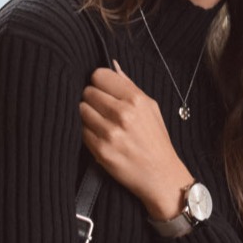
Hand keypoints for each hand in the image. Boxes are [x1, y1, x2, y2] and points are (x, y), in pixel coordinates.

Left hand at [79, 59, 191, 219]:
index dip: (100, 83)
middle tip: (102, 111)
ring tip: (101, 125)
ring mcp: (110, 133)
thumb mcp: (151, 109)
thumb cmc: (156, 142)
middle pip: (87, 92)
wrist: (161, 177)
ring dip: (87, 116)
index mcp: (136, 100)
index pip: (99, 75)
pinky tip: (100, 138)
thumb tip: (113, 65)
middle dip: (92, 100)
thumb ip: (130, 86)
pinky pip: (81, 131)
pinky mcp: (101, 150)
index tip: (104, 92)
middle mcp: (122, 114)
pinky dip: (87, 133)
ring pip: (81, 110)